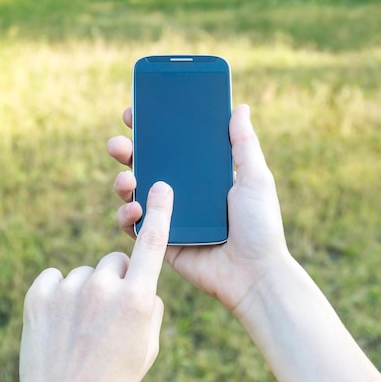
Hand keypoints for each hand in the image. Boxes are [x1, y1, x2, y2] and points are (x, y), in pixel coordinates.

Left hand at [17, 181, 173, 381]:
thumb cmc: (112, 380)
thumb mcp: (148, 348)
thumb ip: (150, 306)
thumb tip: (142, 284)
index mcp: (137, 300)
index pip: (153, 245)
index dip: (160, 213)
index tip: (160, 186)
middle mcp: (104, 287)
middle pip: (116, 262)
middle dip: (117, 281)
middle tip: (107, 316)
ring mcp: (69, 289)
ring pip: (86, 274)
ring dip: (86, 292)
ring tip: (79, 329)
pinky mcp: (40, 293)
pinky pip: (56, 278)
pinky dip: (59, 294)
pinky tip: (59, 322)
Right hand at [107, 105, 288, 318]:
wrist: (254, 274)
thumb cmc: (261, 226)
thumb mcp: (255, 178)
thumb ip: (244, 144)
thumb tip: (240, 107)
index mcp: (203, 174)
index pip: (172, 145)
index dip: (152, 129)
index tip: (136, 113)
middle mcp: (183, 193)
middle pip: (147, 165)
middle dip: (127, 151)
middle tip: (119, 145)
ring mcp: (170, 217)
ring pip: (135, 193)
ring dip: (122, 181)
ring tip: (125, 179)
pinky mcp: (161, 241)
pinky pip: (136, 226)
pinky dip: (128, 216)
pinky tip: (134, 208)